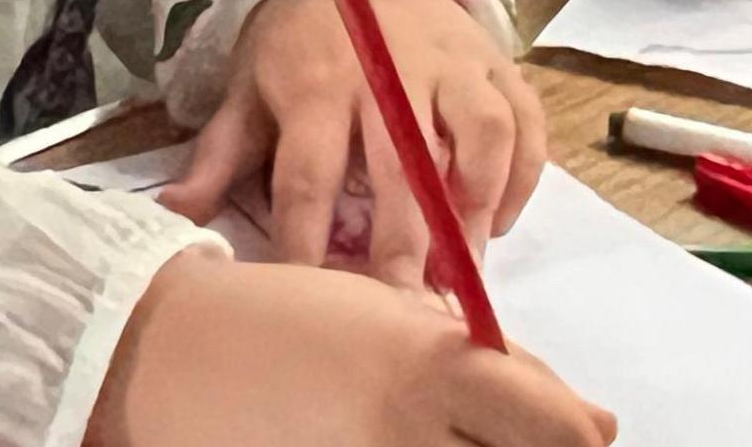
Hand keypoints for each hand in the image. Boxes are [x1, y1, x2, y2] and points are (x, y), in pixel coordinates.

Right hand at [90, 254, 614, 446]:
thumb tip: (590, 419)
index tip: (569, 429)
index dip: (573, 432)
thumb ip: (495, 364)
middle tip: (483, 430)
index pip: (561, 429)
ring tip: (426, 432)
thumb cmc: (282, 322)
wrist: (161, 355)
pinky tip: (377, 442)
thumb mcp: (396, 315)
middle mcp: (408, 438)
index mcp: (433, 370)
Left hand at [163, 0, 543, 295]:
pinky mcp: (493, 62)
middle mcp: (389, 72)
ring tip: (464, 265)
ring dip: (475, 207)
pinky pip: (523, 121)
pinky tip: (501, 221)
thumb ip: (220, 155)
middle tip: (406, 306)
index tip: (312, 298)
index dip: (307, 240)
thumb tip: (176, 213)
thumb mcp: (250, 88)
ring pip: (479, 138)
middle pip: (402, 166)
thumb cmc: (300, 41)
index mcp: (318, 83)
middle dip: (405, 243)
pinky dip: (522, 176)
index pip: (310, 174)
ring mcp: (449, 64)